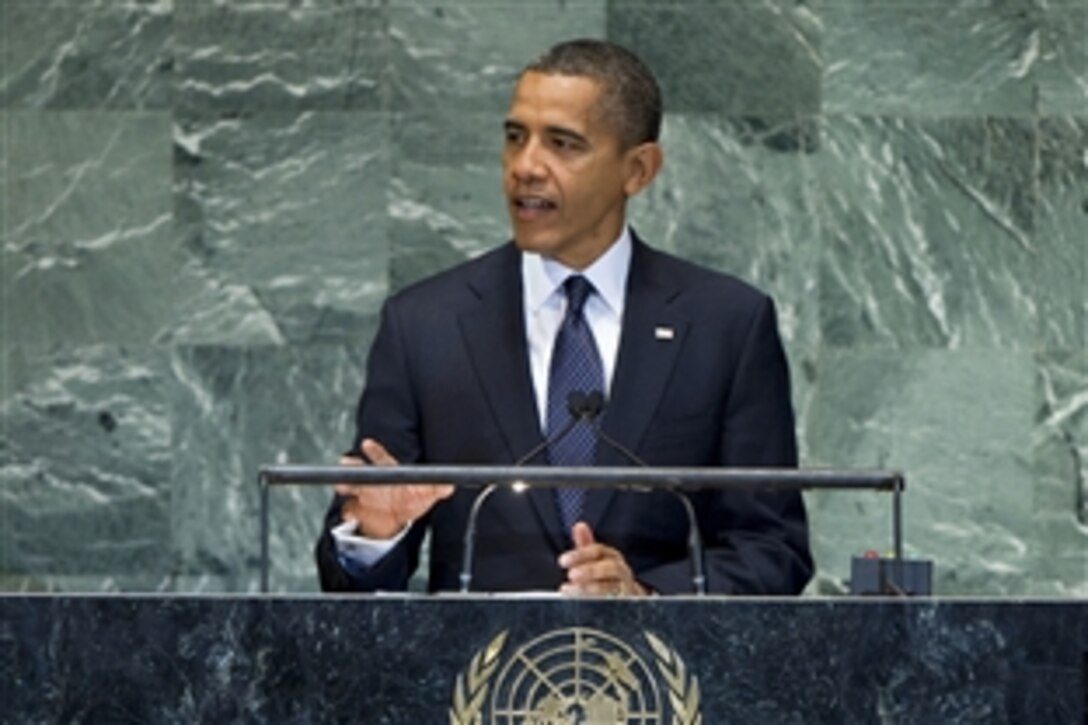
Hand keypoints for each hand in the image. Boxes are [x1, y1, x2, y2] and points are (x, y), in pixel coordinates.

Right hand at [334, 439, 453, 538]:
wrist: (393, 518)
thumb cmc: (409, 499)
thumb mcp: (425, 495)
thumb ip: (436, 489)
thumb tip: (449, 486)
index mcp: (389, 472)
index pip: (382, 459)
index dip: (375, 451)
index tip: (366, 443)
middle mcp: (374, 480)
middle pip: (362, 470)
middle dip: (354, 466)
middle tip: (345, 462)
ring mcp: (365, 494)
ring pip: (353, 487)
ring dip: (348, 486)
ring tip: (343, 486)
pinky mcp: (359, 511)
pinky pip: (352, 511)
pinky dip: (351, 512)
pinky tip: (351, 513)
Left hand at [557, 522, 648, 596]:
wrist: (627, 596)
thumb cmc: (606, 574)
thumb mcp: (596, 559)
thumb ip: (586, 544)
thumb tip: (579, 525)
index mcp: (612, 556)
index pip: (597, 551)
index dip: (580, 555)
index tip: (562, 561)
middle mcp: (621, 570)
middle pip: (609, 568)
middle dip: (590, 571)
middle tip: (571, 574)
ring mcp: (625, 588)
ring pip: (611, 587)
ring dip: (591, 588)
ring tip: (570, 590)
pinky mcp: (625, 604)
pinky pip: (613, 604)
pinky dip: (597, 603)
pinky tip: (581, 604)